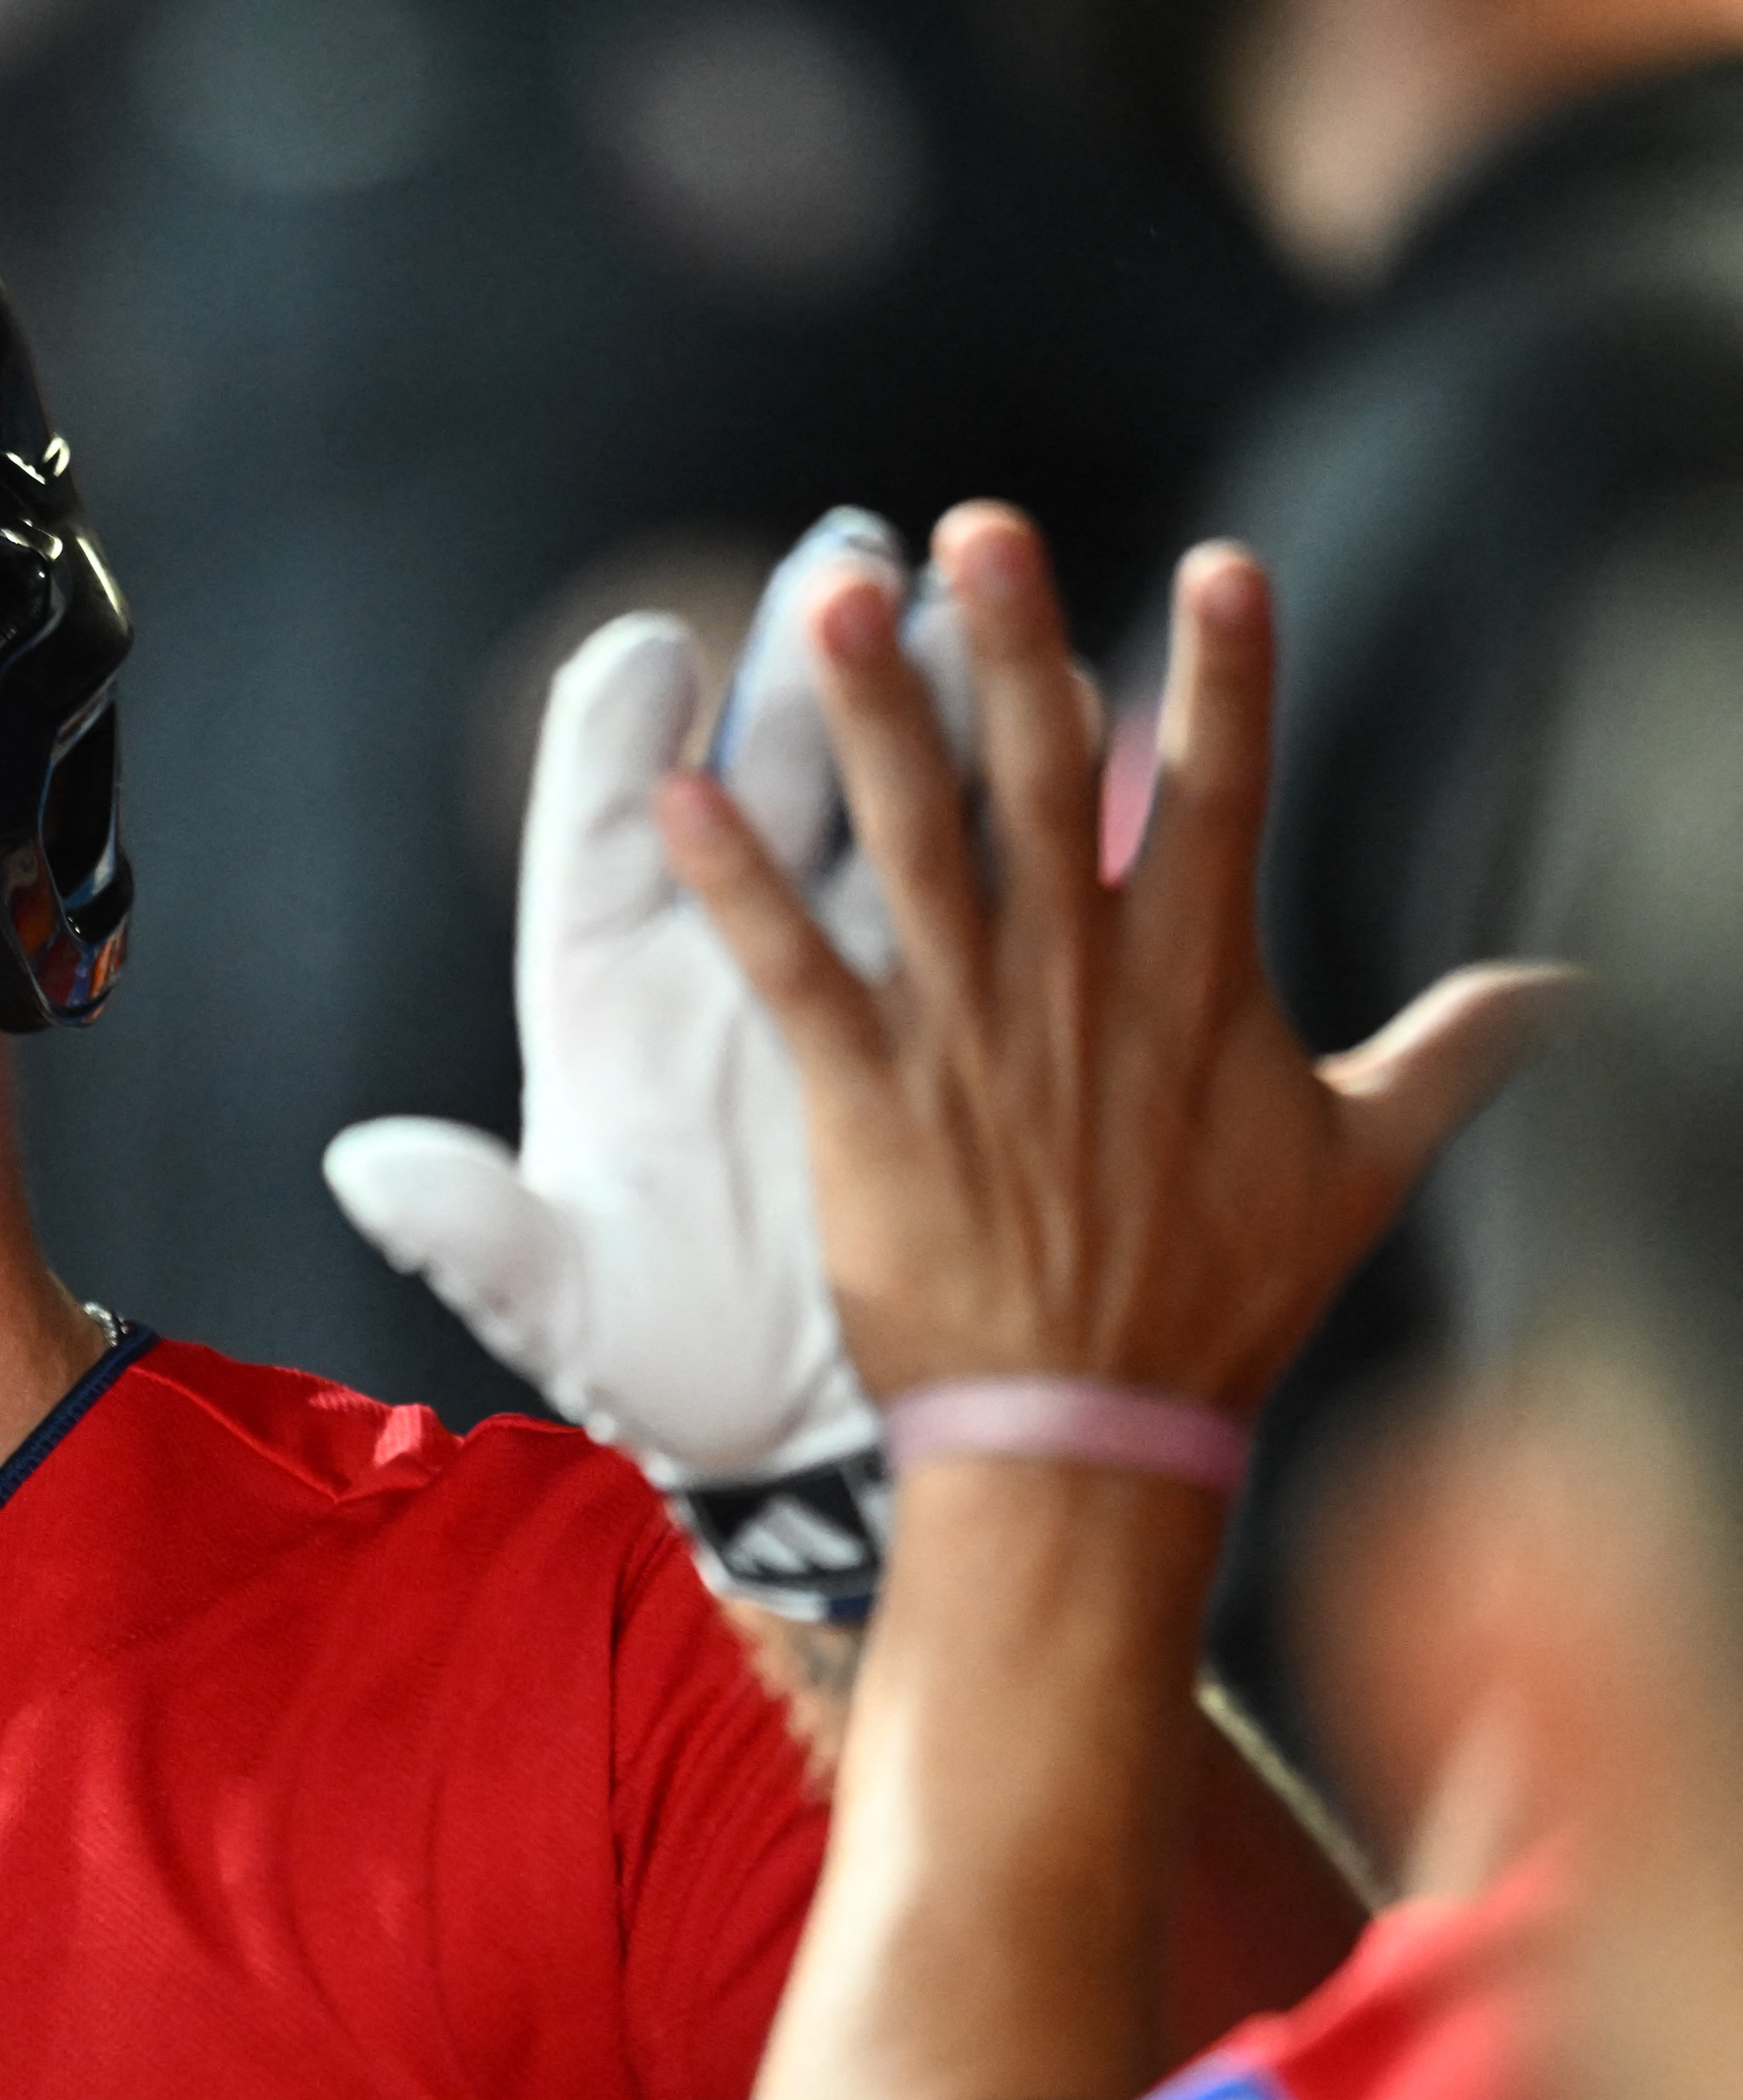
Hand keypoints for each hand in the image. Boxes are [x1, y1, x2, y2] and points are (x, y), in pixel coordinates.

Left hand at [325, 512, 970, 1611]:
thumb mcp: (563, 1303)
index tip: (652, 660)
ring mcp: (844, 980)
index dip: (616, 740)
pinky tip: (1088, 730)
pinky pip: (989, 906)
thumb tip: (366, 1171)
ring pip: (889, 809)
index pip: (596, 832)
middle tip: (847, 558)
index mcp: (609, 996)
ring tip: (969, 585)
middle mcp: (723, 962)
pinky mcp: (948, 1028)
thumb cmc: (665, 1357)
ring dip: (927, 704)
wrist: (803, 1432)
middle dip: (804, 671)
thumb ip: (468, 1232)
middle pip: (761, 781)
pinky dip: (1030, 824)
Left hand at [659, 505, 1562, 1416]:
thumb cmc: (1221, 1303)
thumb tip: (1564, 987)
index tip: (1218, 562)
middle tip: (976, 521)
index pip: (1225, 790)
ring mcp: (968, 1036)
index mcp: (1196, 980)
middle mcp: (1080, 984)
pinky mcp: (868, 1098)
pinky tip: (676, 793)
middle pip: (1049, 779)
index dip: (1227, 676)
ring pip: (913, 843)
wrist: (1092, 1435)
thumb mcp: (1364, 1167)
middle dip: (1015, 642)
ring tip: (833, 597)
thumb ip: (1456, 1057)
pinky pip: (790, 967)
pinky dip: (733, 881)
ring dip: (870, 717)